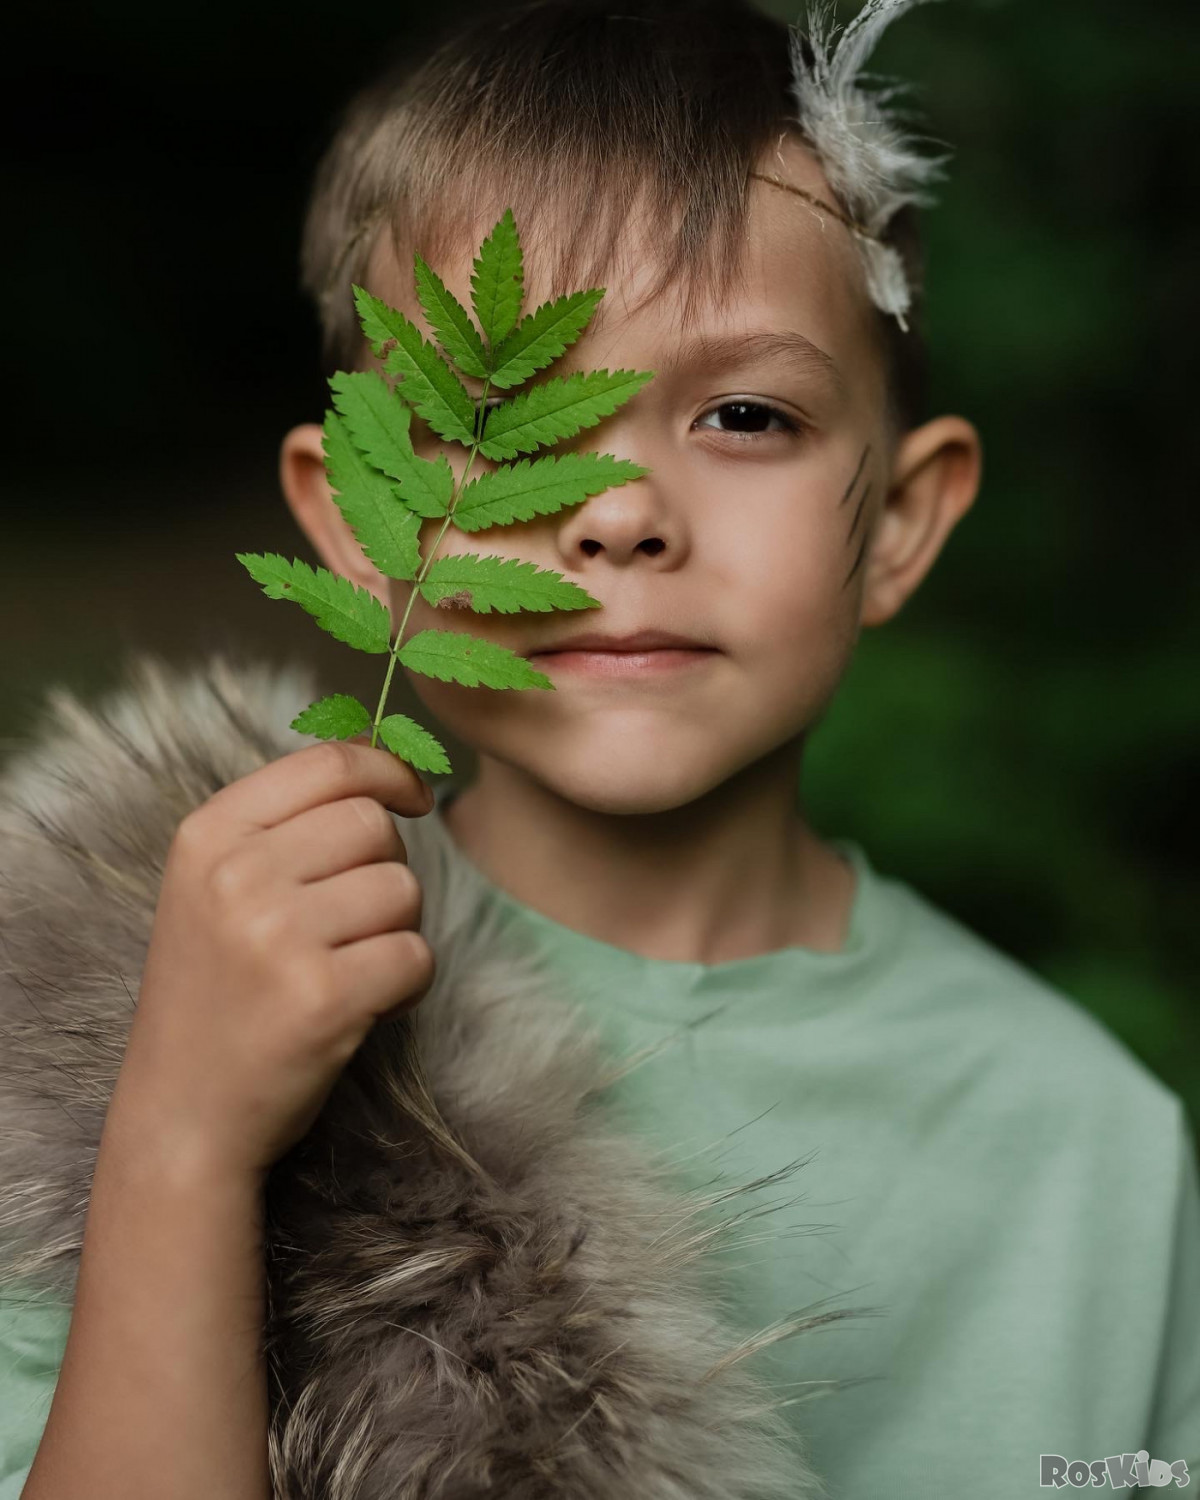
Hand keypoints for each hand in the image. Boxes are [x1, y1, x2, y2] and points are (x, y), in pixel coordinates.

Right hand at [108, 737, 435, 1179]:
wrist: (183, 1115)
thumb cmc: (218, 993)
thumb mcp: (216, 887)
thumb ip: (287, 825)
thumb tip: (392, 768)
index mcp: (209, 835)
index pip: (330, 763)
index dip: (390, 770)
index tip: (414, 797)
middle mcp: (237, 875)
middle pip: (374, 825)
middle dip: (385, 869)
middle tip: (350, 925)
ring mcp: (277, 936)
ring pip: (403, 889)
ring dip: (397, 930)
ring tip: (347, 969)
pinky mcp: (323, 997)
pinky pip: (416, 956)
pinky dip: (407, 985)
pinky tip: (362, 1007)